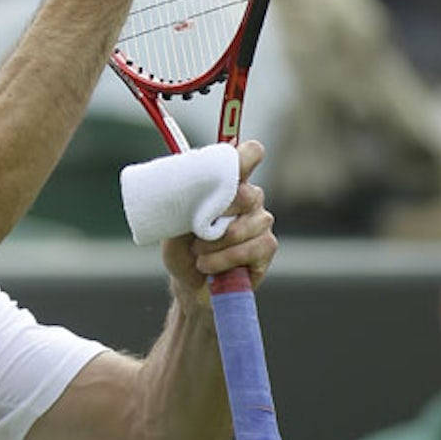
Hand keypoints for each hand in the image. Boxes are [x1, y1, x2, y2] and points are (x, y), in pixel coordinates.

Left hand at [161, 140, 275, 308]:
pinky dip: (226, 258)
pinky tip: (209, 266)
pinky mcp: (266, 247)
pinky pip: (252, 248)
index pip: (249, 155)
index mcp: (228, 184)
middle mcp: (249, 198)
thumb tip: (191, 182)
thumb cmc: (182, 248)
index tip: (233, 163)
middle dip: (219, 214)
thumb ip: (185, 202)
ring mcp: (260, 222)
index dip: (245, 155)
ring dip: (217, 243)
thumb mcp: (174, 224)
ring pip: (247, 225)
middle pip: (248, 193)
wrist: (188, 284)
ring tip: (198, 253)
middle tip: (198, 230)